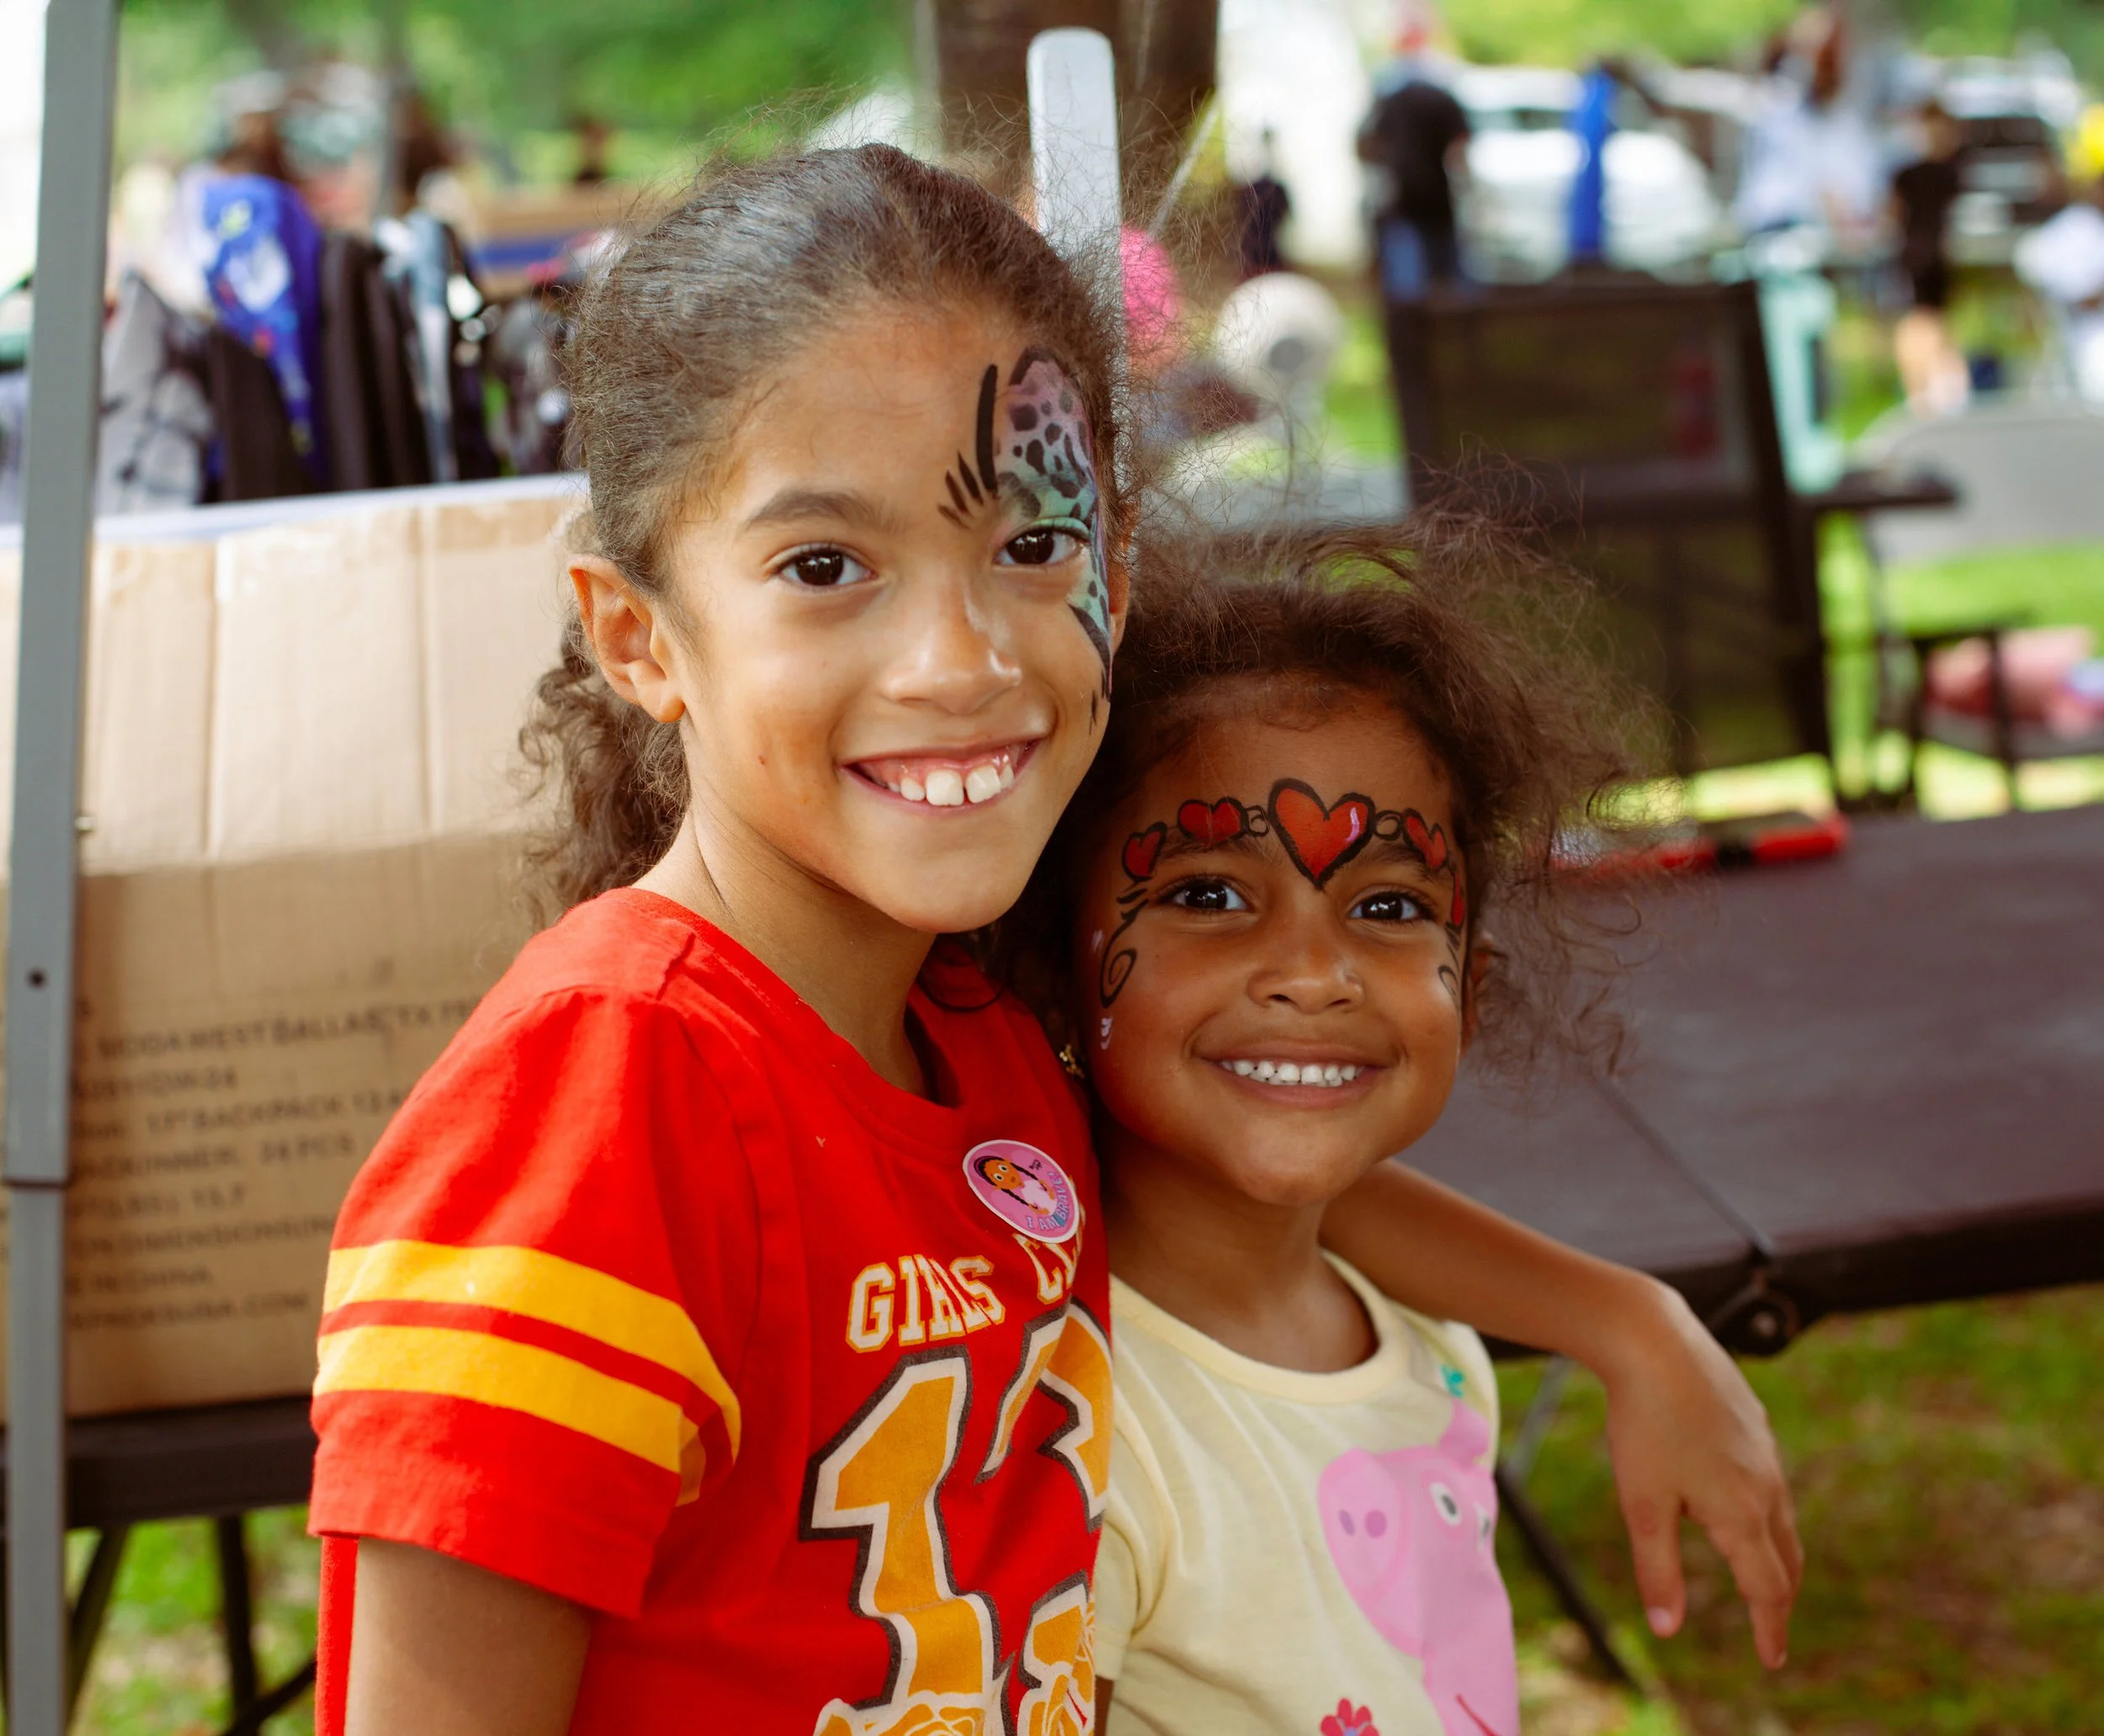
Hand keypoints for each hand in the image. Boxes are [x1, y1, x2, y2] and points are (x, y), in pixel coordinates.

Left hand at [1594, 1281, 1802, 1668]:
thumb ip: (1658, 1570)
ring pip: (1781, 1516)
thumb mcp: (1641, 1505)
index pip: (1768, 1589)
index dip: (1770, 1629)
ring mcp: (1765, 1450)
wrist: (1654, 1340)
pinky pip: (1769, 1479)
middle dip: (1779, 1598)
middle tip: (1772, 1626)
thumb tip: (1667, 1630)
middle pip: (1786, 1558)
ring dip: (1776, 1553)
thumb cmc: (1644, 1422)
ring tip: (1762, 1572)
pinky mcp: (1754, 1421)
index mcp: (1743, 1513)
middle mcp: (1767, 1485)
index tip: (1771, 1661)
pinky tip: (1743, 1502)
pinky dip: (1765, 1509)